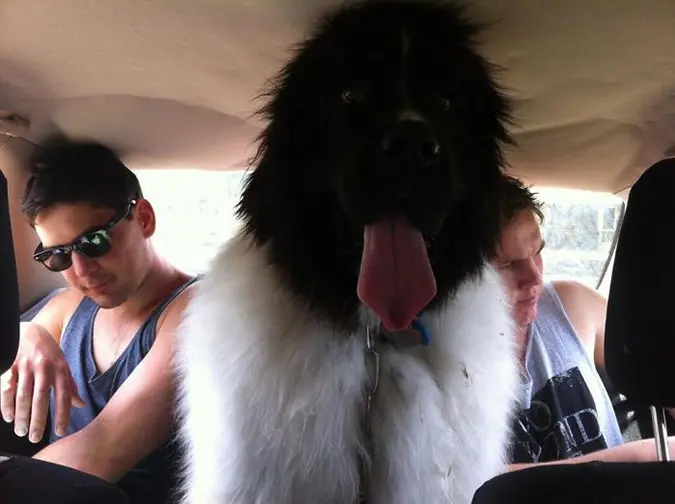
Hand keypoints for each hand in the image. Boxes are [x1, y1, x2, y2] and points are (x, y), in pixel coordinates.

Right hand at [0, 323, 83, 442]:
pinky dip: (6, 404)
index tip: (61, 431)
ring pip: (23, 395)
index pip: (63, 395)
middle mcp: (44, 368)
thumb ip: (70, 385)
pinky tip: (8, 417)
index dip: (63, 414)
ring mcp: (26, 367)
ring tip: (22, 432)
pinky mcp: (10, 366)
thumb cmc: (48, 352)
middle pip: (41, 398)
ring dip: (22, 416)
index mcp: (60, 369)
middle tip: (36, 438)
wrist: (28, 331)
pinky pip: (7, 387)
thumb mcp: (63, 364)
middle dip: (39, 420)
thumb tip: (80, 404)